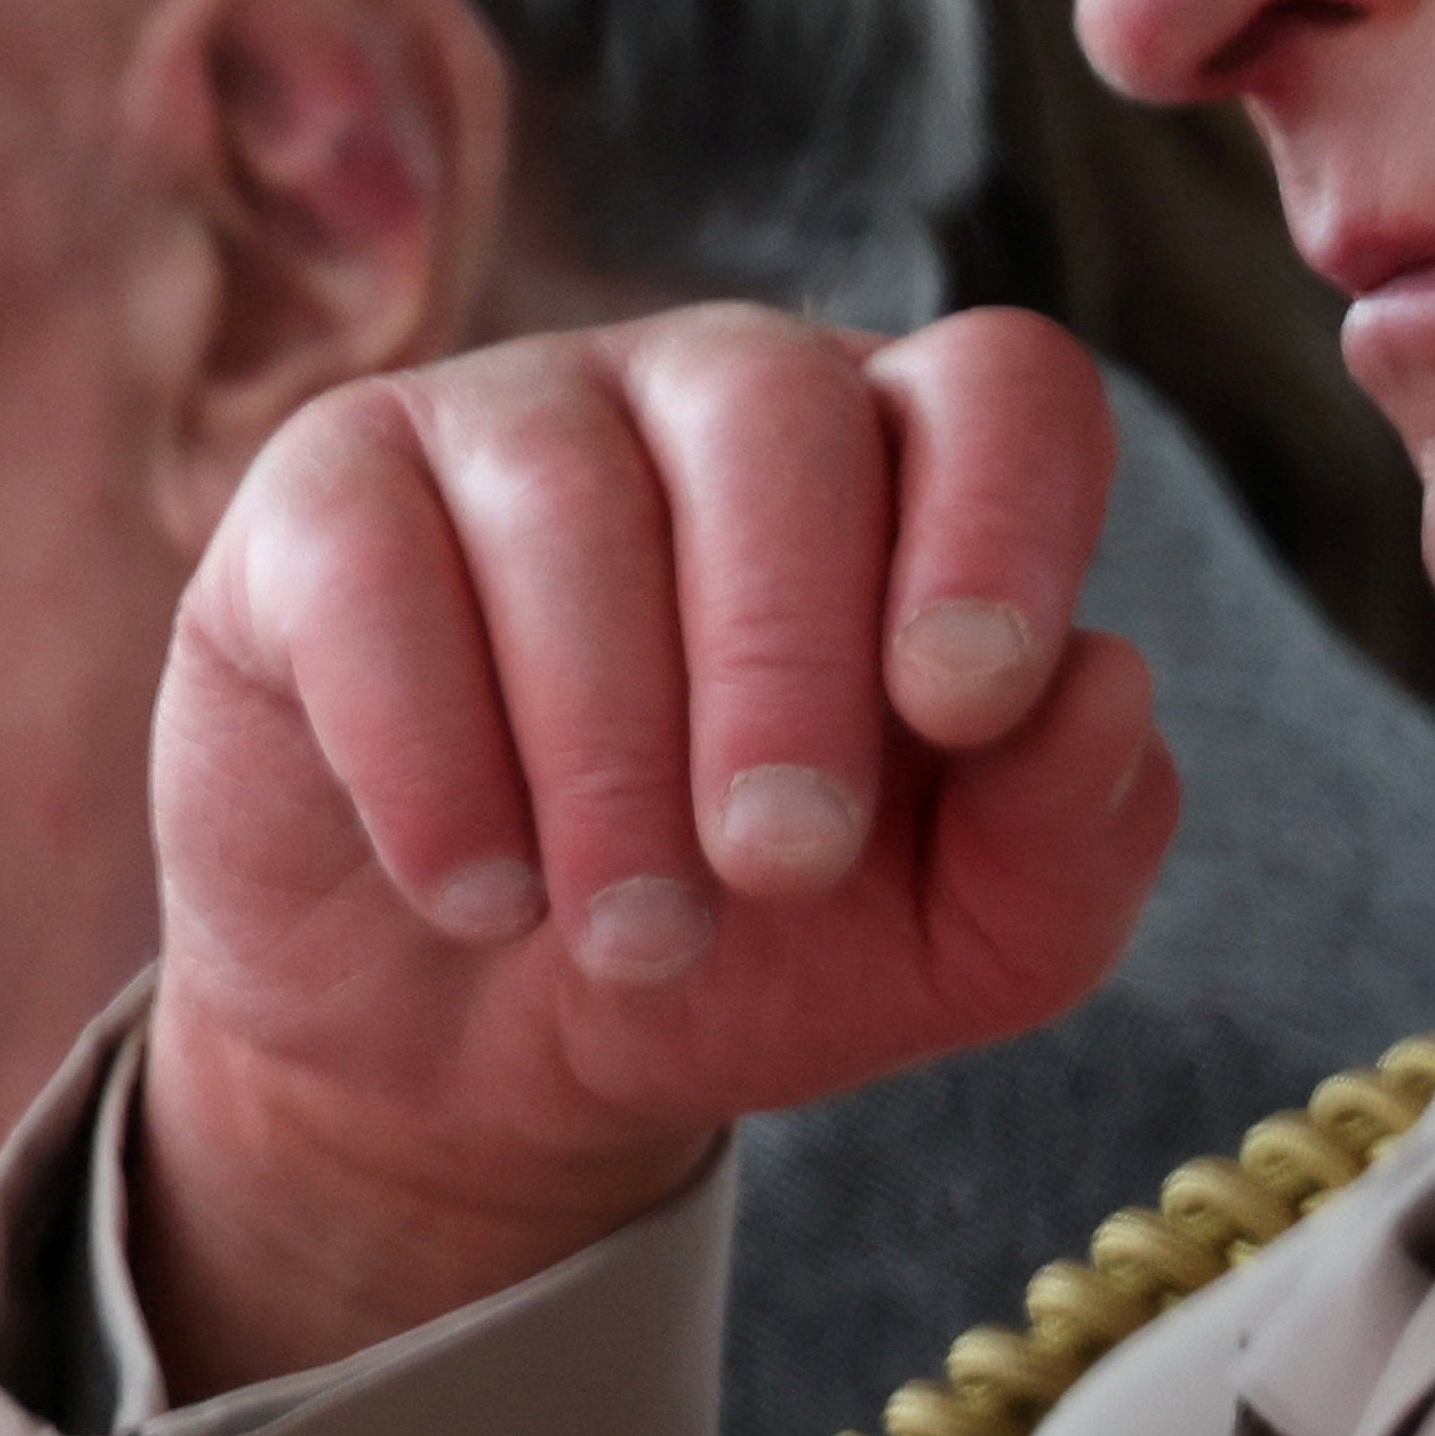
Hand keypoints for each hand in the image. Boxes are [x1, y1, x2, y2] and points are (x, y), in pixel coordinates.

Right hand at [134, 305, 1173, 1392]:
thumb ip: (1077, 829)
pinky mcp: (328, 493)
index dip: (1001, 521)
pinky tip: (481, 892)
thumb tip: (1106, 684)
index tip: (963, 706)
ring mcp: (522, 417)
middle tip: (779, 866)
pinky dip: (432, 752)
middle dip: (786, 657)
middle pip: (780, 412)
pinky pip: (374, 562)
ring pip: (569, 493)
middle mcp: (729, 395)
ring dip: (611, 746)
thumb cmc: (771, 947)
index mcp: (919, 465)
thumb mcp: (971, 938)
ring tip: (636, 934)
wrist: (497, 1049)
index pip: (1003, 387)